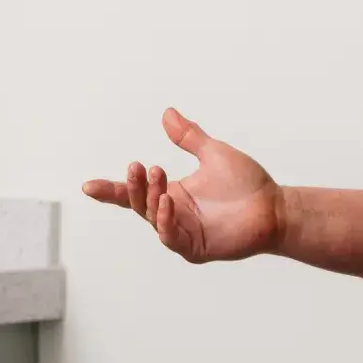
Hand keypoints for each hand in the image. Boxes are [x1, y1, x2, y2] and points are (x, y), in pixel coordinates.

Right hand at [81, 109, 284, 262]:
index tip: (88, 186)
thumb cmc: (247, 184)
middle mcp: (173, 215)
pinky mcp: (196, 248)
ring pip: (153, 218)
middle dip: (134, 186)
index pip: (133, 194)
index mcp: (171, 194)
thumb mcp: (213, 153)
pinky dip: (166, 221)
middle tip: (140, 166)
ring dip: (151, 197)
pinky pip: (172, 237)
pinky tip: (168, 202)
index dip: (111, 191)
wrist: (274, 206)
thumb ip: (188, 137)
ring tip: (157, 175)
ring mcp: (183, 233)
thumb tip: (167, 114)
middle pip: (139, 204)